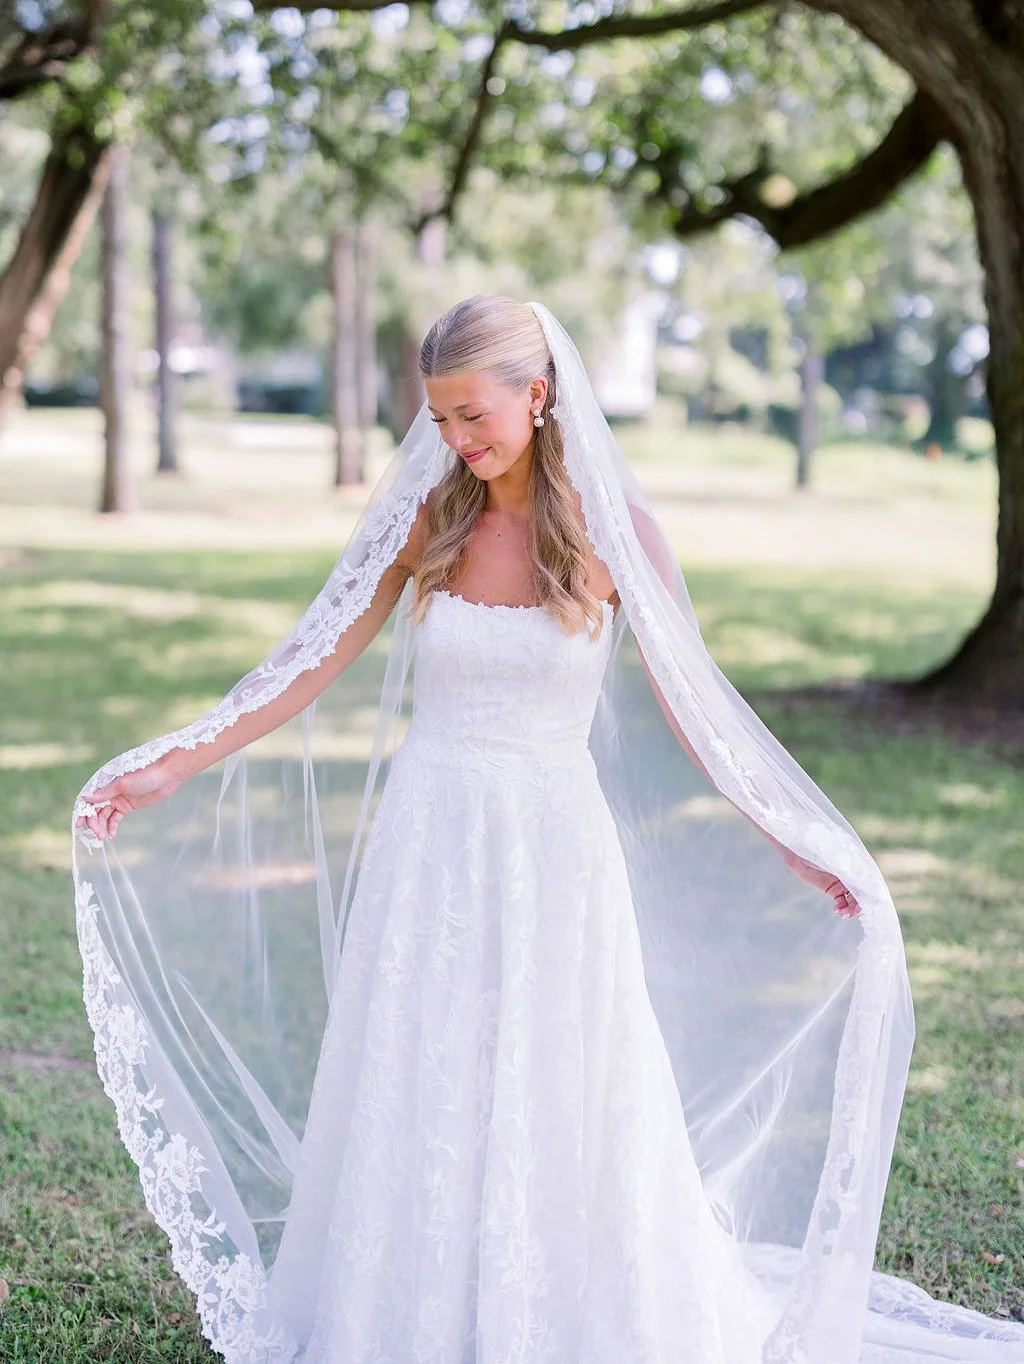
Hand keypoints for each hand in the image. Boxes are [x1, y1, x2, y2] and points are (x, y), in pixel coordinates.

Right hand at [74, 750, 188, 840]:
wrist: (166, 774)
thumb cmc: (145, 773)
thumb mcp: (123, 784)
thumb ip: (105, 793)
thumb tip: (85, 797)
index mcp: (105, 782)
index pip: (89, 799)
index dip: (82, 811)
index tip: (78, 824)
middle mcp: (109, 791)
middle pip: (96, 809)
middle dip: (94, 822)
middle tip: (96, 834)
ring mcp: (118, 799)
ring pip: (105, 815)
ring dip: (102, 826)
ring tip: (102, 837)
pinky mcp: (127, 806)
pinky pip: (115, 817)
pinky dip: (112, 826)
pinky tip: (111, 834)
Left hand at [782, 850, 861, 917]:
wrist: (798, 850)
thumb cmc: (817, 849)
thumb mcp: (834, 858)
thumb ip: (846, 869)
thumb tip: (859, 882)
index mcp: (856, 865)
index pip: (869, 883)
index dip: (869, 895)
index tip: (863, 903)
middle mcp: (852, 875)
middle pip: (862, 894)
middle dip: (859, 905)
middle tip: (851, 912)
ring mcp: (843, 883)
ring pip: (853, 900)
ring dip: (851, 909)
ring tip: (844, 914)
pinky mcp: (833, 889)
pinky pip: (842, 902)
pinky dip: (843, 909)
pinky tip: (838, 911)